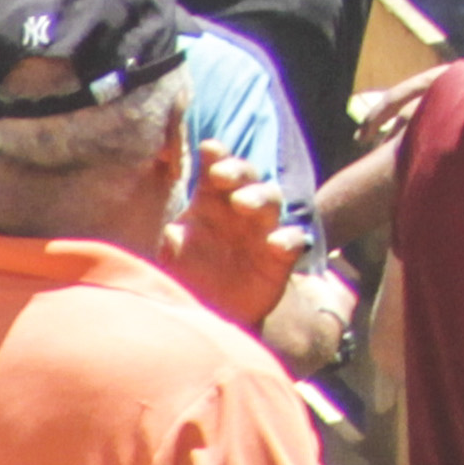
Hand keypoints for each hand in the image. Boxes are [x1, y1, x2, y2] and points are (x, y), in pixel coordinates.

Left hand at [169, 142, 303, 327]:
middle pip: (247, 178)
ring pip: (271, 201)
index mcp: (209, 205)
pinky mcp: (280, 258)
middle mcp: (238, 212)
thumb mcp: (171, 264)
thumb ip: (172, 248)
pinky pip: (292, 240)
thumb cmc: (189, 281)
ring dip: (259, 197)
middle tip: (221, 175)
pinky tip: (276, 244)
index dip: (216, 156)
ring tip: (243, 203)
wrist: (212, 317)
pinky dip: (287, 239)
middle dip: (237, 171)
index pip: (215, 171)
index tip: (208, 148)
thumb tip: (174, 233)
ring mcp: (262, 232)